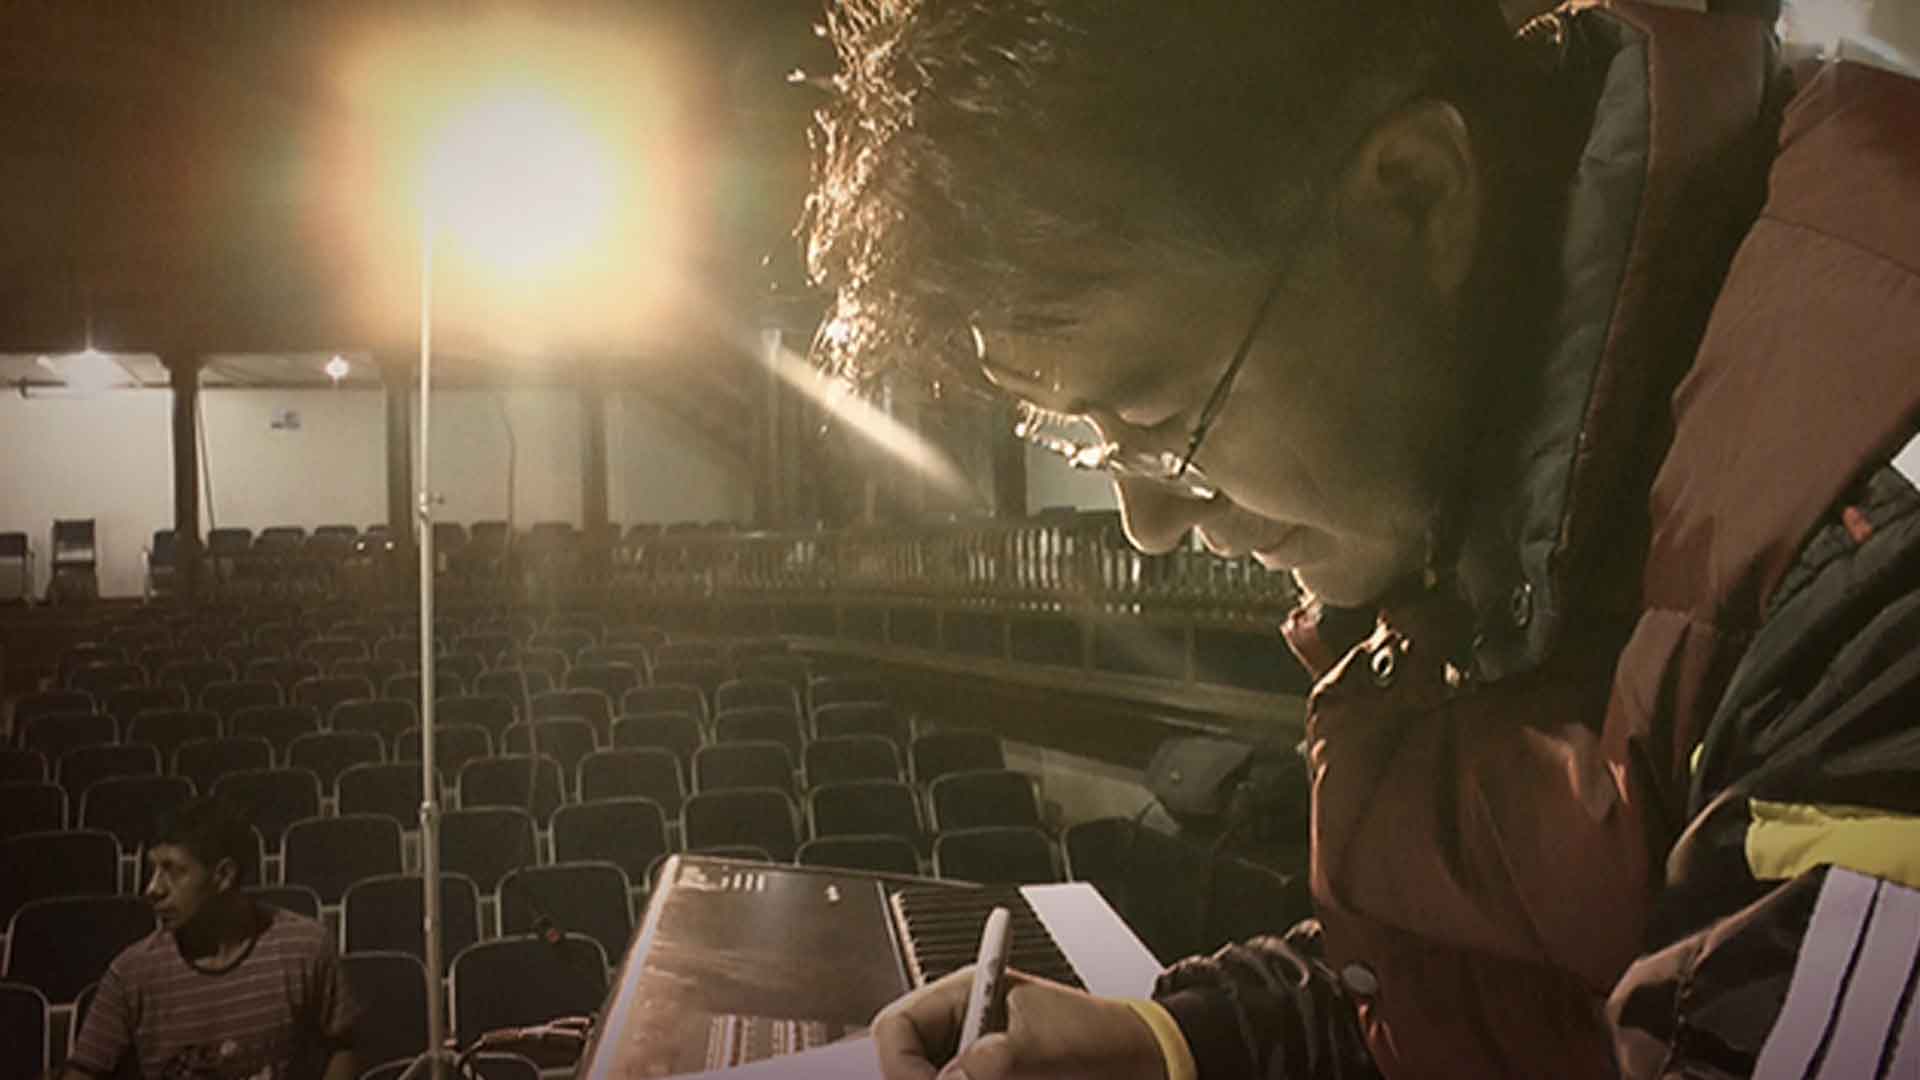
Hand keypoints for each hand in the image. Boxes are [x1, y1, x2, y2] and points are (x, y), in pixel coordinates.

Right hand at [872, 966, 1167, 1079]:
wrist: (1142, 1064)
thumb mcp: (1047, 1046)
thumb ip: (999, 1060)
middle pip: (909, 1069)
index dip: (900, 1064)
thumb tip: (954, 1078)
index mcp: (966, 998)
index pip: (897, 1028)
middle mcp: (961, 1036)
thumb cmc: (1100, 1037)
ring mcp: (972, 1068)